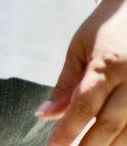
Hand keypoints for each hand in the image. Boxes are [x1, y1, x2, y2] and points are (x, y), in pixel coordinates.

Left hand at [43, 0, 126, 142]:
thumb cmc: (106, 28)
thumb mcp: (79, 49)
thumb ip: (66, 85)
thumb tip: (45, 114)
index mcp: (107, 66)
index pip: (84, 107)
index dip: (68, 131)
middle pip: (110, 124)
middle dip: (89, 145)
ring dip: (112, 145)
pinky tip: (116, 143)